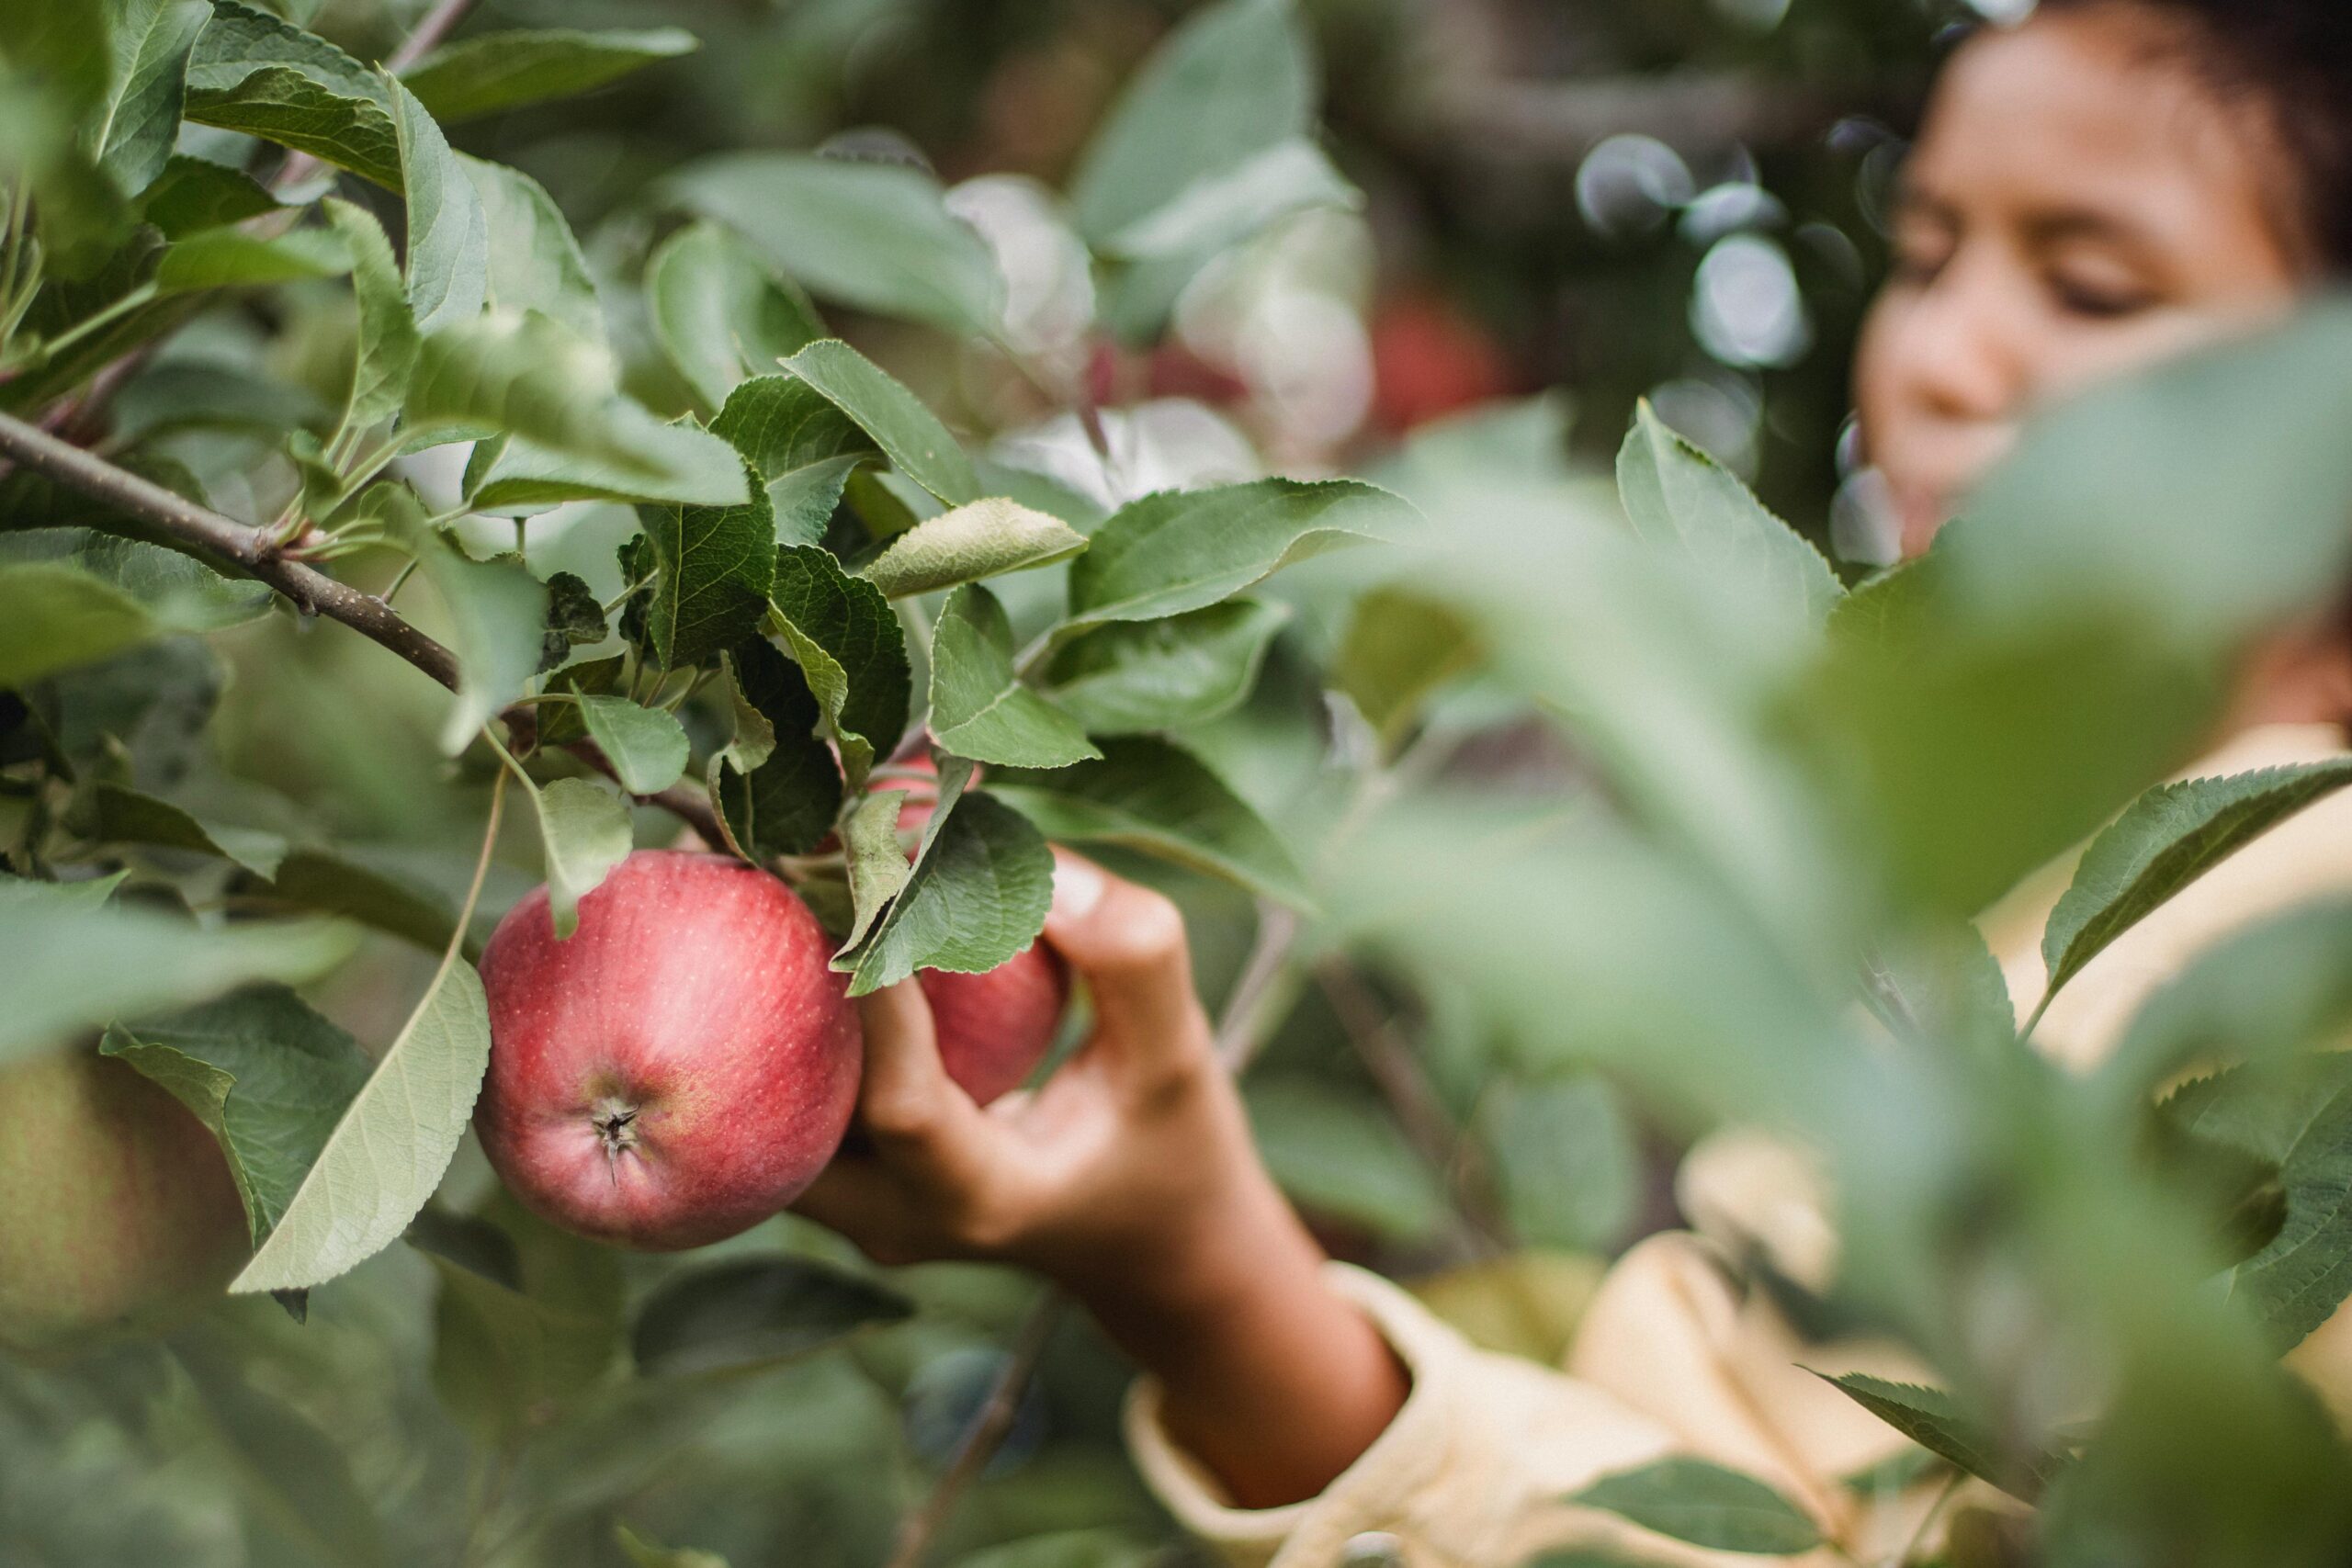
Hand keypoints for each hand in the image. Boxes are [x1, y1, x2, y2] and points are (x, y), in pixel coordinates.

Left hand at [796, 852, 1408, 1506]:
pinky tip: (803, 917)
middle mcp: (896, 1221)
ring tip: (778, 877)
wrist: (1152, 1245)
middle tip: (788, 859)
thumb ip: (1131, 955)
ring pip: (766, 1106)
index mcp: (984, 1201)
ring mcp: (857, 1210)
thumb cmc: (1172, 1144)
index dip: (880, 998)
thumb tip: (1041, 861)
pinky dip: (792, 1011)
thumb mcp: (1179, 1052)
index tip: (868, 883)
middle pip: (794, 1110)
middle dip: (780, 988)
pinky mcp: (845, 1179)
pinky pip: (789, 1094)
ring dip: (769, 996)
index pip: (904, 1106)